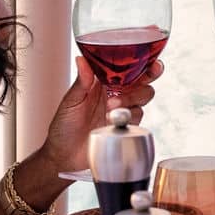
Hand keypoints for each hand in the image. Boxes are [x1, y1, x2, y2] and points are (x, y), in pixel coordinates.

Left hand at [41, 56, 160, 176]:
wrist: (64, 154)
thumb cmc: (64, 126)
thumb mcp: (71, 101)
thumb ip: (81, 81)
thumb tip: (82, 60)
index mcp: (103, 83)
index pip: (127, 69)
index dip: (143, 63)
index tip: (151, 62)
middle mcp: (116, 95)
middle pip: (142, 82)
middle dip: (147, 78)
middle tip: (142, 80)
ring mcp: (122, 111)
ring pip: (143, 98)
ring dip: (131, 99)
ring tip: (111, 107)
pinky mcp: (124, 127)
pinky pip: (137, 117)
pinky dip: (128, 117)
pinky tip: (111, 120)